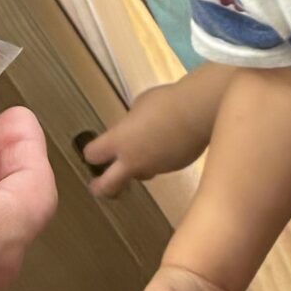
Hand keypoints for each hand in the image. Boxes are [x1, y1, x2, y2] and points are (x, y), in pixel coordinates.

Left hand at [85, 83, 214, 198]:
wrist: (199, 112)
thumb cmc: (166, 102)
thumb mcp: (140, 105)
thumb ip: (131, 123)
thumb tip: (133, 129)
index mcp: (119, 141)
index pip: (93, 155)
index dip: (91, 153)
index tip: (93, 151)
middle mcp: (133, 161)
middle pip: (108, 186)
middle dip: (100, 188)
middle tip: (98, 186)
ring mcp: (155, 167)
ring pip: (139, 176)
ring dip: (136, 169)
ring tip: (142, 155)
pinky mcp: (175, 167)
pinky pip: (161, 166)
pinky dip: (160, 159)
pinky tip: (169, 143)